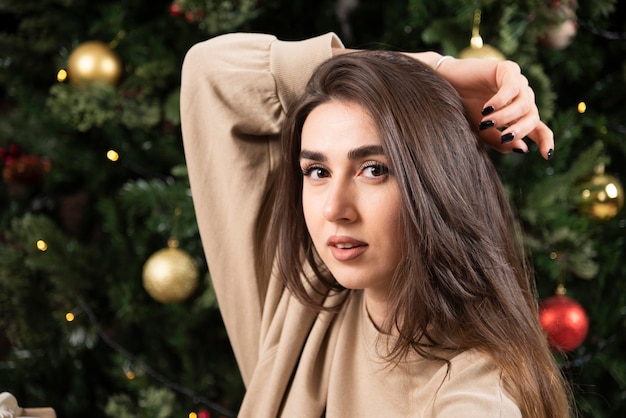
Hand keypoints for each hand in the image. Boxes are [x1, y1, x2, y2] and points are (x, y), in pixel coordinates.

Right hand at [435, 57, 553, 159]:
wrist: (443, 85)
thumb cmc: (461, 108)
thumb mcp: (480, 131)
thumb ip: (499, 141)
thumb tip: (523, 149)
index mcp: (517, 114)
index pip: (538, 128)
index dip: (545, 141)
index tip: (546, 156)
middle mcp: (521, 98)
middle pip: (533, 117)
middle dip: (520, 129)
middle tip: (504, 136)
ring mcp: (516, 83)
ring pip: (524, 104)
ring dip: (506, 117)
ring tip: (487, 122)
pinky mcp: (507, 69)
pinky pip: (512, 87)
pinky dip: (501, 101)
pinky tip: (487, 109)